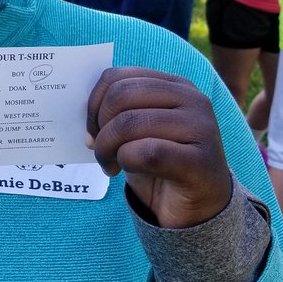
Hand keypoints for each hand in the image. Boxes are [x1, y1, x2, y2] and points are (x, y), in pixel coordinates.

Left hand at [87, 67, 231, 228]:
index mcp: (175, 85)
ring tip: (110, 164)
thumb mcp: (137, 131)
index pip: (117, 77)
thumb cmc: (162, 164)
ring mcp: (199, 127)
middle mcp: (192, 99)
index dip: (93, 104)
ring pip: (129, 123)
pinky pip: (146, 152)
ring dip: (107, 149)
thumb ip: (118, 112)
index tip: (92, 130)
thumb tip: (82, 114)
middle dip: (99, 127)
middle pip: (120, 96)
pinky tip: (124, 171)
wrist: (199, 204)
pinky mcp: (199, 160)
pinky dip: (125, 162)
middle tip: (99, 151)